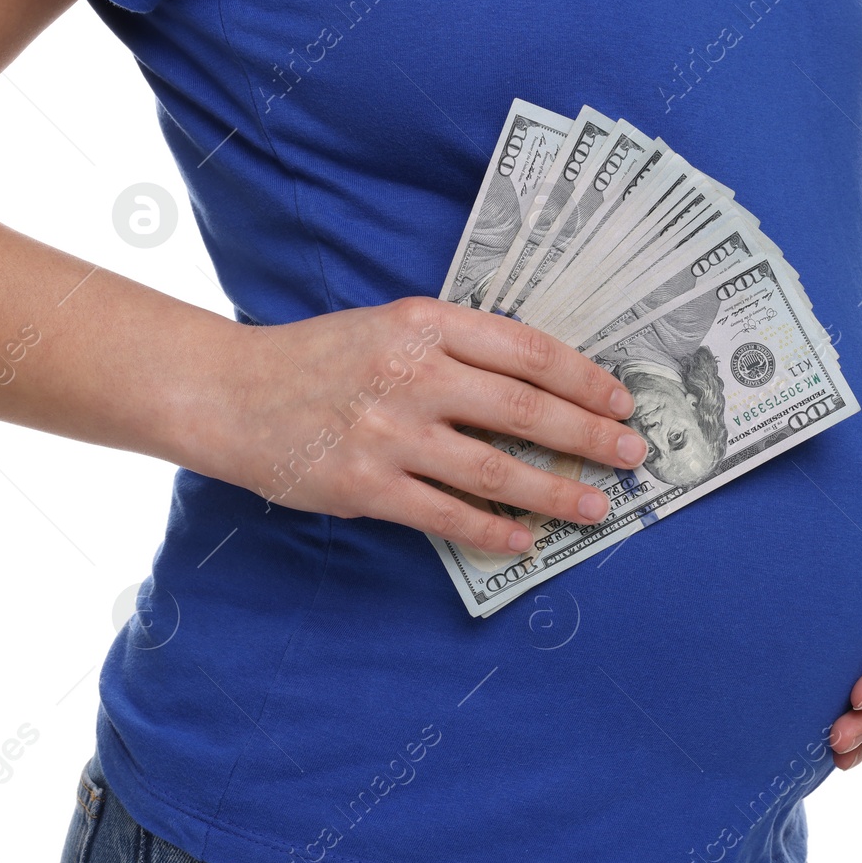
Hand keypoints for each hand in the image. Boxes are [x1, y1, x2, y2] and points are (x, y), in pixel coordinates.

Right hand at [192, 295, 650, 554]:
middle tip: (632, 455)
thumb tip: (534, 385)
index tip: (619, 399)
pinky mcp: (367, 486)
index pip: (527, 351)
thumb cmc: (313, 358)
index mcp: (423, 323)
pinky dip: (495, 530)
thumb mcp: (385, 325)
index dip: (584, 379)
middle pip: (526, 410)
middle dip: (590, 436)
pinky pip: (448, 515)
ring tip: (596, 507)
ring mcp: (391, 434)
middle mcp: (413, 374)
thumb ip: (451, 345)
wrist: (229, 393)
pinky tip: (525, 539)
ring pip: (496, 470)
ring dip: (557, 492)